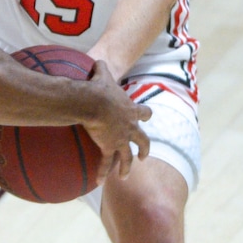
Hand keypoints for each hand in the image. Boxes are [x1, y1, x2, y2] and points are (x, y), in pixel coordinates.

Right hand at [83, 60, 150, 181]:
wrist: (95, 102)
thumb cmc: (100, 88)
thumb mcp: (103, 74)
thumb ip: (102, 68)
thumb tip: (97, 60)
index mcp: (131, 110)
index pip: (144, 113)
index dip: (145, 115)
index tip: (146, 117)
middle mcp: (130, 127)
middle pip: (142, 139)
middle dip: (144, 148)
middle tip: (143, 156)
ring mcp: (121, 138)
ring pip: (128, 156)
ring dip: (127, 166)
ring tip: (125, 176)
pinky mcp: (109, 147)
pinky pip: (107, 163)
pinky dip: (104, 173)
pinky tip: (100, 182)